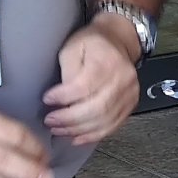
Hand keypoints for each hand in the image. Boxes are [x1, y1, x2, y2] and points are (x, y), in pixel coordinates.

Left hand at [44, 22, 140, 143]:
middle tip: (51, 120)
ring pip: (104, 121)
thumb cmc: (94, 43)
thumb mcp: (72, 48)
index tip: (47, 100)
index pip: (83, 87)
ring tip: (60, 129)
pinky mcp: (130, 105)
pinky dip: (93, 135)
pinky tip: (78, 137)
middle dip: (69, 119)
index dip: (63, 98)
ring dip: (78, 130)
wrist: (119, 40)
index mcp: (107, 62)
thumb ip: (68, 72)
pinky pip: (112, 126)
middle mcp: (122, 79)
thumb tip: (63, 98)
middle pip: (96, 108)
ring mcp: (129, 94)